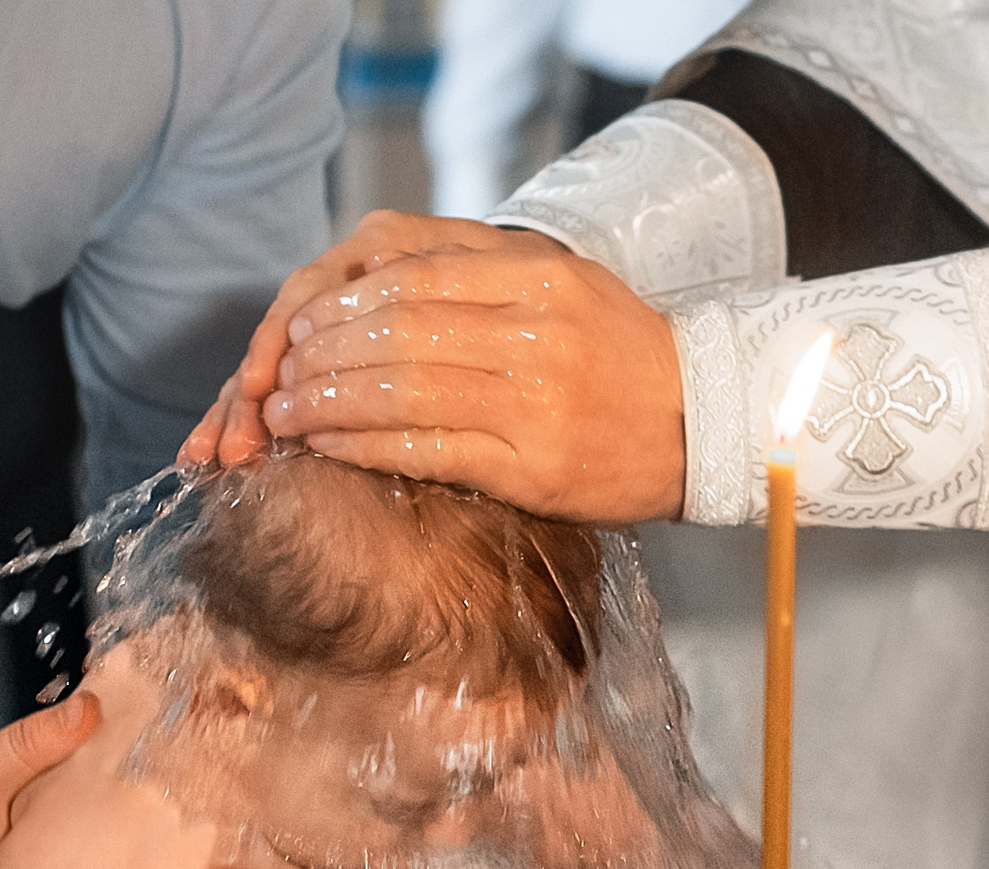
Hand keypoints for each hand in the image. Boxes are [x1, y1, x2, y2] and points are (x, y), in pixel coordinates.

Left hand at [182, 211, 686, 525]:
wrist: (707, 425)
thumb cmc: (626, 362)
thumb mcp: (566, 291)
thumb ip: (487, 281)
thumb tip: (383, 285)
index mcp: (541, 280)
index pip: (417, 281)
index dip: (347, 304)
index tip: (307, 324)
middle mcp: (535, 335)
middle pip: (398, 334)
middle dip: (324, 355)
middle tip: (282, 373)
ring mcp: (533, 403)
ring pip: (401, 392)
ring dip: (327, 403)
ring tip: (285, 415)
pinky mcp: (529, 469)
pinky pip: (423, 451)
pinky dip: (361, 448)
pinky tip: (326, 448)